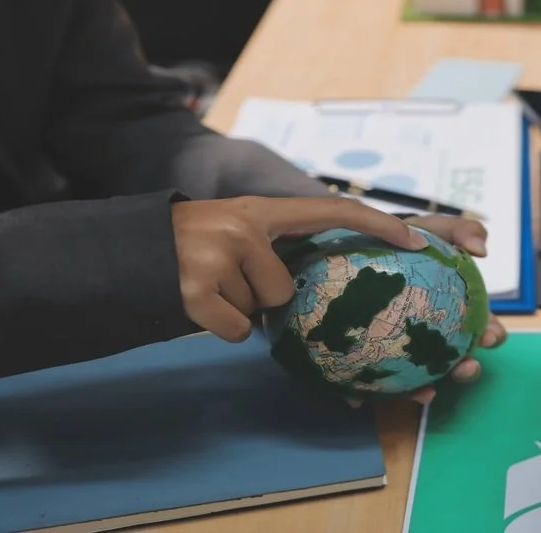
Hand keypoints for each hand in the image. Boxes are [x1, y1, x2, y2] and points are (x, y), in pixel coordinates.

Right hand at [172, 196, 426, 342]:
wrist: (124, 254)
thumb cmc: (190, 251)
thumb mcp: (236, 235)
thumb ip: (276, 251)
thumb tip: (327, 294)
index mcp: (260, 210)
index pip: (333, 210)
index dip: (378, 224)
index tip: (416, 241)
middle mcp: (244, 226)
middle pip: (288, 289)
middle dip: (263, 297)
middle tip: (228, 281)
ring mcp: (219, 256)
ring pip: (261, 312)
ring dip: (237, 310)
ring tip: (206, 288)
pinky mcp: (196, 289)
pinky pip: (238, 331)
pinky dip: (222, 328)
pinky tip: (197, 307)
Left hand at [370, 214, 506, 405]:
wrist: (364, 244)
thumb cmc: (407, 239)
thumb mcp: (435, 229)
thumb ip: (462, 230)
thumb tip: (482, 249)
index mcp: (458, 310)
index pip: (484, 327)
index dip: (492, 335)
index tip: (487, 336)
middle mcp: (437, 335)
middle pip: (459, 360)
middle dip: (467, 370)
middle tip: (463, 367)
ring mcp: (406, 351)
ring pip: (421, 378)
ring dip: (426, 390)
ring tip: (425, 393)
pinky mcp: (373, 360)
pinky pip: (373, 380)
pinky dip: (367, 393)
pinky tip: (359, 398)